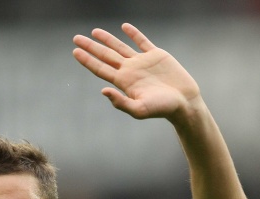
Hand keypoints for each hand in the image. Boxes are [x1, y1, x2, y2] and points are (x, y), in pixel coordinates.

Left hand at [73, 23, 200, 121]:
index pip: (100, 68)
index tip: (75, 51)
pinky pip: (142, 41)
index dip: (87, 60)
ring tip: (94, 31)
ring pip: (120, 47)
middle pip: (105, 56)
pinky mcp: (156, 55)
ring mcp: (142, 62)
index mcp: (123, 82)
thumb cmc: (162, 109)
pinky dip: (134, 33)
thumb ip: (121, 102)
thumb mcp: (139, 110)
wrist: (184, 102)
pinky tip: (125, 27)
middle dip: (90, 47)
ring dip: (107, 39)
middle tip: (76, 38)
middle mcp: (130, 70)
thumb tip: (103, 91)